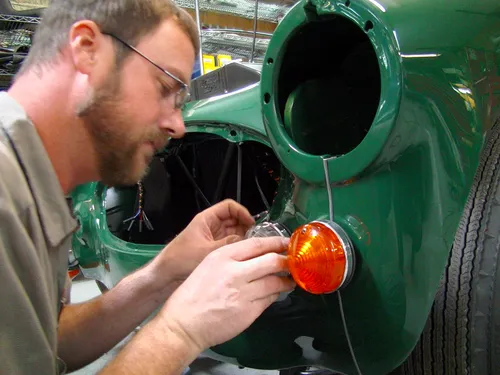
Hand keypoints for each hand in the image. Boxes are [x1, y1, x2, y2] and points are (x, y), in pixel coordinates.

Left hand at [153, 199, 254, 281]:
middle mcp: (211, 225)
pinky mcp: (213, 249)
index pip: (229, 206)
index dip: (242, 212)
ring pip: (233, 231)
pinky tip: (243, 254)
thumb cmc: (181, 258)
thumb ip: (228, 244)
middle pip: (234, 219)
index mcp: (207, 219)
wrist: (166, 274)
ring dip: (243, 237)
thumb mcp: (207, 251)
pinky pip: (230, 243)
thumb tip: (248, 240)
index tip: (252, 223)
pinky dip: (237, 246)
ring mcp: (213, 237)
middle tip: (255, 238)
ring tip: (251, 247)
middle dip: (245, 226)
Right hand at [157, 237, 294, 351]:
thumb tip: (256, 257)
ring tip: (290, 280)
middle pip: (271, 261)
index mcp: (223, 256)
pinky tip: (276, 293)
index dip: (276, 242)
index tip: (286, 243)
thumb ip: (231, 259)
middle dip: (286, 261)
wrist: (183, 324)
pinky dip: (275, 295)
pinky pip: (269, 299)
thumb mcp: (208, 266)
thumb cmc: (192, 295)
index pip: (257, 244)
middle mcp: (235, 272)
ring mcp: (244, 293)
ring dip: (286, 280)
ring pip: (274, 282)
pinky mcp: (249, 312)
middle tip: (294, 261)